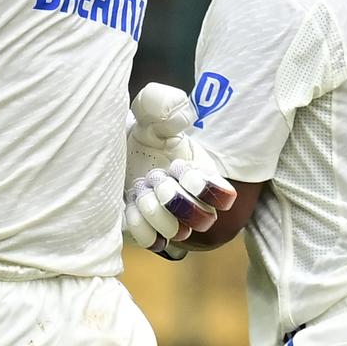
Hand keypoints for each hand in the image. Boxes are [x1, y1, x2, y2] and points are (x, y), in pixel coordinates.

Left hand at [123, 83, 237, 255]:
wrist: (121, 148)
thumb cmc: (146, 130)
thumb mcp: (153, 110)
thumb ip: (166, 105)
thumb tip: (180, 118)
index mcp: (204, 175)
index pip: (224, 198)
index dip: (204, 187)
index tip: (180, 165)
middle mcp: (194, 202)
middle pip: (203, 220)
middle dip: (176, 198)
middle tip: (157, 176)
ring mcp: (172, 218)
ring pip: (176, 232)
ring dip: (154, 209)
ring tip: (141, 186)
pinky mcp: (150, 229)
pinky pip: (152, 241)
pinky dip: (139, 222)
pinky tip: (131, 201)